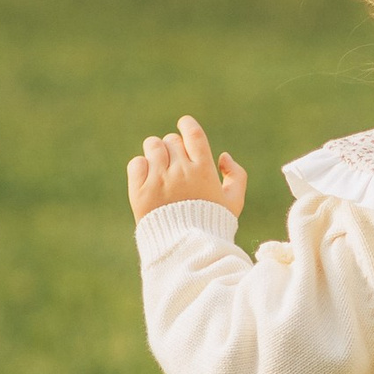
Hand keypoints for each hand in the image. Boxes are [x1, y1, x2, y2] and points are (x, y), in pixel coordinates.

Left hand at [128, 114, 246, 222]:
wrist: (186, 249)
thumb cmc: (212, 224)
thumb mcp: (234, 202)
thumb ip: (237, 176)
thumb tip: (222, 156)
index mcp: (204, 170)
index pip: (193, 134)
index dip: (187, 124)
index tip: (184, 123)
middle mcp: (181, 172)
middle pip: (171, 141)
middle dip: (172, 146)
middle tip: (173, 160)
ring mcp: (160, 181)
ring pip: (152, 146)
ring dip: (155, 151)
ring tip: (159, 165)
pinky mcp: (141, 192)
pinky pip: (137, 164)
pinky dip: (141, 166)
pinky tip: (148, 177)